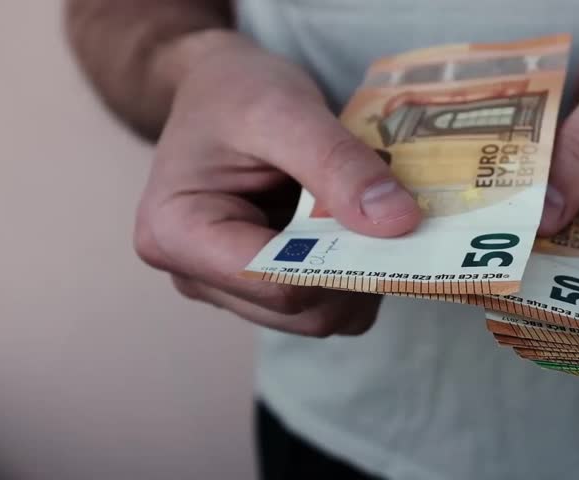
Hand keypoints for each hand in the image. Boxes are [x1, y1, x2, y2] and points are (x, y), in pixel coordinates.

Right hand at [134, 31, 421, 335]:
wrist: (218, 90)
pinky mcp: (259, 287)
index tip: (396, 226)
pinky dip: (354, 276)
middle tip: (395, 216)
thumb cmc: (235, 93)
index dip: (342, 263)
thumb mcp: (285, 110)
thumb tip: (399, 222)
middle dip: (357, 271)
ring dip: (361, 277)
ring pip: (317, 317)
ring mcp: (227, 287)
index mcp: (178, 235)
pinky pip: (322, 304)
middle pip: (300, 311)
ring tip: (373, 217)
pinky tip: (359, 230)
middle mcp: (195, 275)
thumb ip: (338, 164)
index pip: (275, 282)